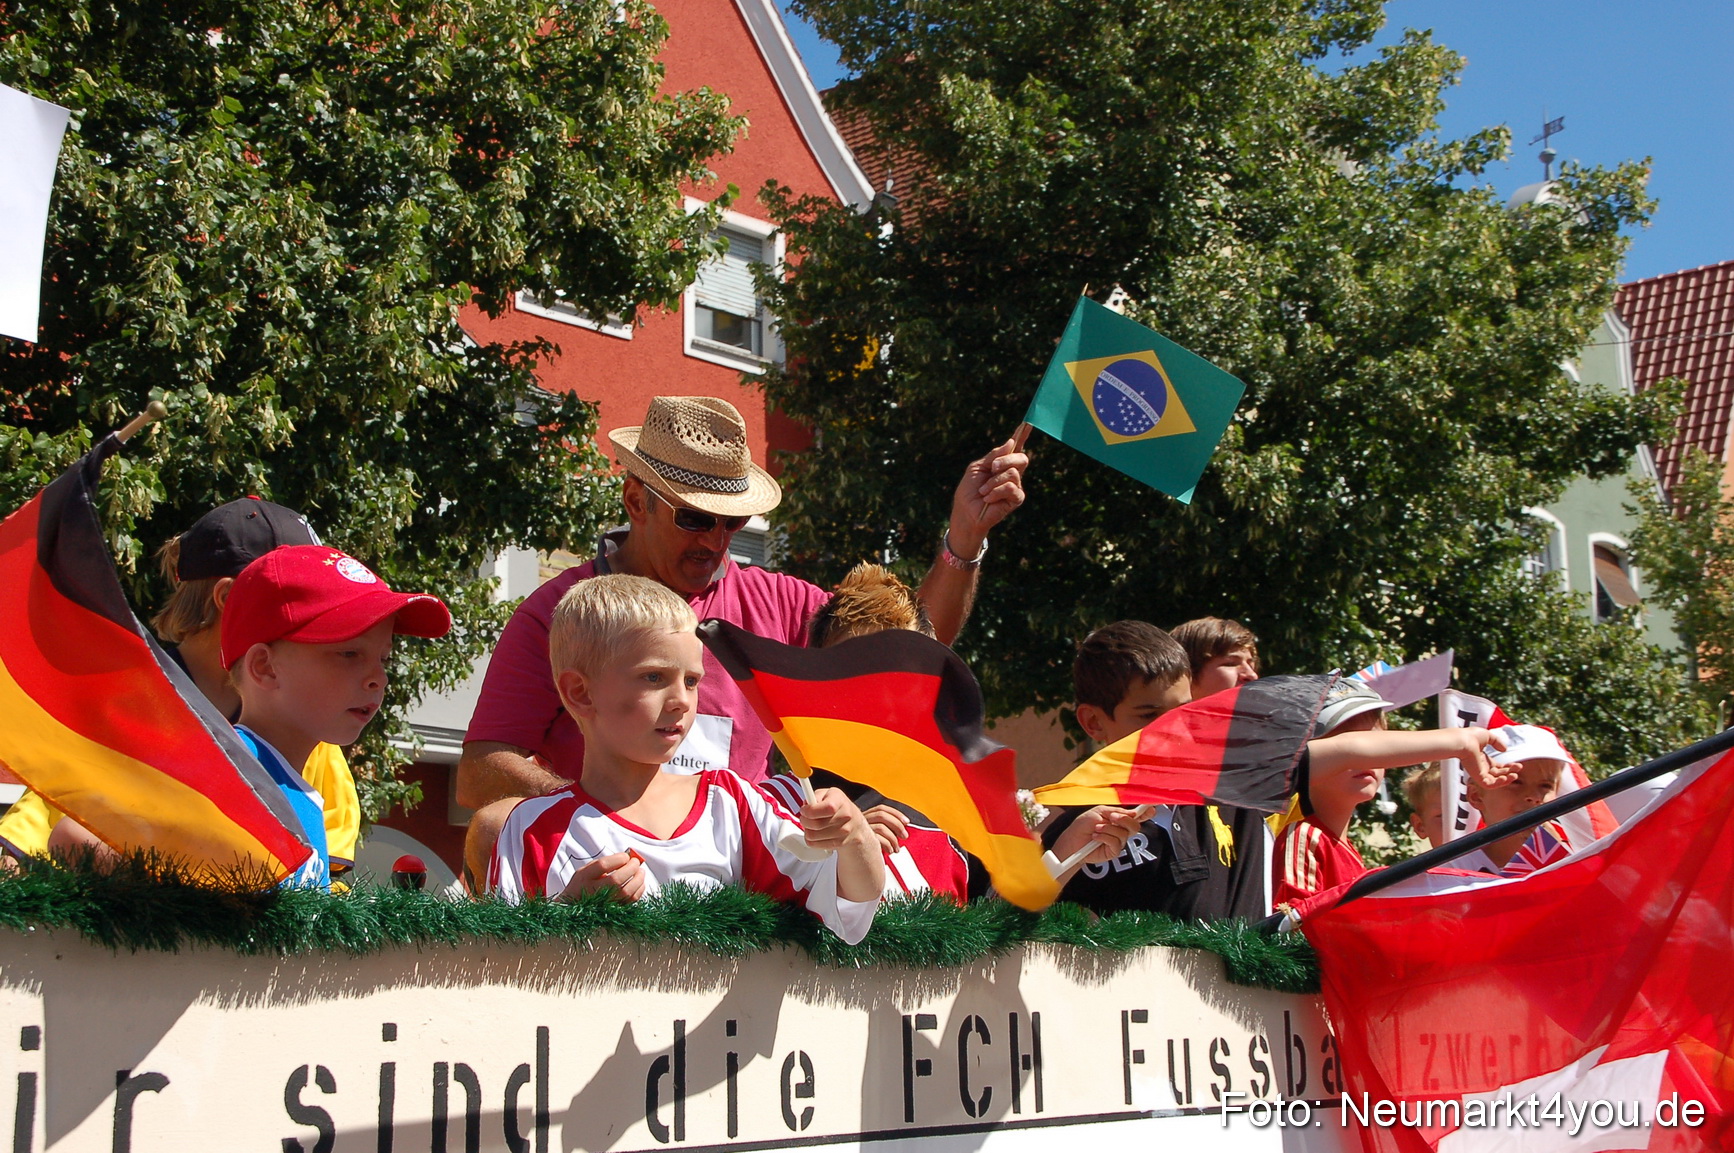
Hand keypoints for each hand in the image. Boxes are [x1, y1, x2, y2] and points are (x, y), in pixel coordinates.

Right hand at [558, 850, 645, 901]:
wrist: (576, 909)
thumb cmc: (585, 885)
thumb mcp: (587, 870)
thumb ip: (605, 862)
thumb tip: (627, 857)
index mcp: (584, 878)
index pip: (603, 865)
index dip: (618, 859)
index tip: (626, 856)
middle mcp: (593, 892)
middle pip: (616, 879)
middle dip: (631, 868)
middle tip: (636, 862)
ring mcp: (604, 904)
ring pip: (626, 892)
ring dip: (638, 879)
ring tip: (640, 871)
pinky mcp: (614, 911)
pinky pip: (631, 901)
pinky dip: (639, 890)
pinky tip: (639, 883)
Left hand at [801, 788, 873, 852]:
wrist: (855, 825)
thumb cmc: (839, 807)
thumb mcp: (828, 794)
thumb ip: (815, 796)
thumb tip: (806, 804)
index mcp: (840, 800)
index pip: (826, 808)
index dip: (810, 810)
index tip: (804, 810)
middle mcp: (845, 816)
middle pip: (816, 824)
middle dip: (805, 821)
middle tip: (805, 818)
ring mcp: (844, 831)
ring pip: (812, 836)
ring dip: (807, 831)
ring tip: (812, 826)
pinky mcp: (839, 843)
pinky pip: (815, 844)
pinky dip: (812, 840)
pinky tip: (817, 834)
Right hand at [862, 804, 909, 853]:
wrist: (855, 864)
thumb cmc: (867, 851)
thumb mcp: (876, 836)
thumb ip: (886, 828)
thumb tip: (903, 827)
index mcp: (864, 817)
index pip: (881, 809)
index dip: (895, 813)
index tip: (906, 821)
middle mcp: (860, 822)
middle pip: (881, 815)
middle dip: (897, 824)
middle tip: (905, 836)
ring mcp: (858, 831)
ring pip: (880, 827)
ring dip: (893, 838)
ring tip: (897, 848)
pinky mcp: (860, 842)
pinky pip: (877, 839)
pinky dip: (887, 845)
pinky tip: (890, 851)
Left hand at [947, 433, 1029, 553]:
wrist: (966, 511)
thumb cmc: (969, 490)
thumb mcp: (978, 467)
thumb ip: (994, 456)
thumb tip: (1011, 442)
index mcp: (1002, 463)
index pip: (1016, 447)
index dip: (1022, 435)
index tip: (1028, 423)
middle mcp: (1012, 473)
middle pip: (1021, 457)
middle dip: (1006, 460)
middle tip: (992, 468)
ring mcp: (1016, 486)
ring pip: (1013, 473)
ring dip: (994, 481)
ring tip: (984, 491)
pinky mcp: (1016, 498)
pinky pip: (1011, 487)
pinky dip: (996, 491)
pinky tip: (988, 498)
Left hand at [1052, 805, 1142, 865]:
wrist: (1071, 840)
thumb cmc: (1083, 825)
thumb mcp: (1099, 812)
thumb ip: (1116, 812)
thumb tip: (1133, 813)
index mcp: (1118, 819)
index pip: (1136, 817)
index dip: (1145, 813)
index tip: (1151, 808)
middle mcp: (1120, 831)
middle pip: (1135, 826)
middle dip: (1124, 819)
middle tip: (1111, 817)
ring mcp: (1118, 842)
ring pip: (1124, 834)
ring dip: (1108, 829)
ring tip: (1096, 829)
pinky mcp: (1113, 852)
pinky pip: (1116, 843)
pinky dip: (1105, 837)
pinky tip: (1096, 836)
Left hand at [1458, 727, 1516, 789]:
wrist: (1463, 741)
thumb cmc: (1471, 737)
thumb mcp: (1487, 736)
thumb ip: (1497, 742)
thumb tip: (1504, 749)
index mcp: (1482, 759)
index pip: (1497, 766)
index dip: (1508, 767)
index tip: (1517, 764)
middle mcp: (1481, 767)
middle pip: (1499, 773)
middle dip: (1510, 771)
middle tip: (1519, 767)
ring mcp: (1479, 773)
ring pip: (1496, 781)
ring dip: (1507, 780)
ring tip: (1515, 775)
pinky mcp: (1478, 777)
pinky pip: (1490, 785)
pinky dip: (1498, 784)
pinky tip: (1505, 778)